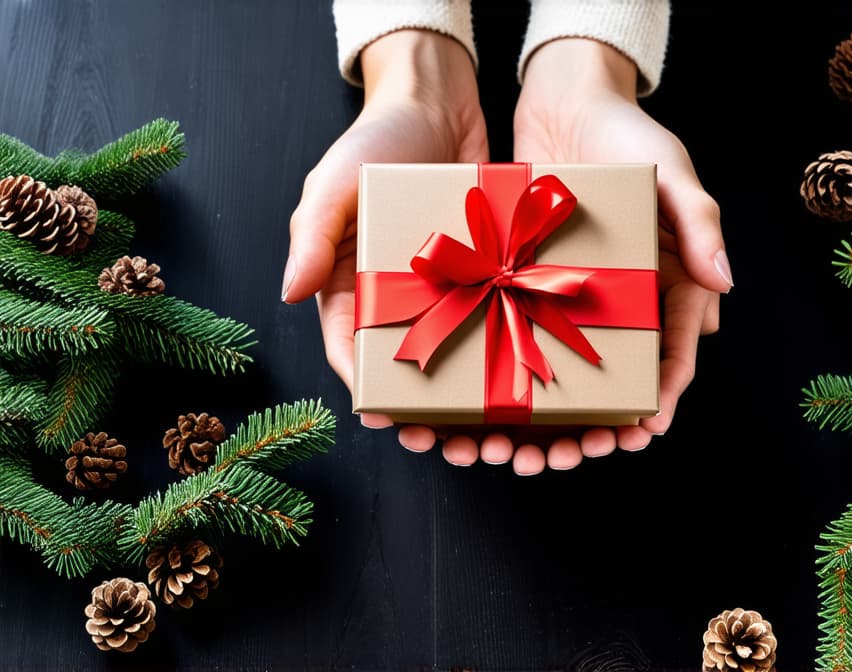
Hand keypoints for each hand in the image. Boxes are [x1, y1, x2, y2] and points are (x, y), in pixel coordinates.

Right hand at [283, 29, 486, 423]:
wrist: (438, 100)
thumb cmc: (376, 138)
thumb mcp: (335, 183)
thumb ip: (313, 235)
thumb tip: (288, 291)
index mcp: (346, 281)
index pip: (347, 346)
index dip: (364, 387)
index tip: (386, 418)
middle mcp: (392, 291)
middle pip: (403, 363)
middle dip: (419, 407)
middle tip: (441, 443)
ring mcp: (440, 285)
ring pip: (450, 352)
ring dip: (462, 392)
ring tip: (485, 429)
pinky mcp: (482, 271)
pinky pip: (490, 318)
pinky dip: (501, 348)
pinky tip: (522, 378)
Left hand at [500, 38, 729, 470]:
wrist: (566, 100)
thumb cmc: (631, 133)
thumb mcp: (674, 173)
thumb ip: (700, 225)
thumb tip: (726, 284)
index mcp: (669, 281)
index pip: (672, 353)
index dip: (661, 397)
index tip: (642, 432)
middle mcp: (626, 296)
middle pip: (617, 377)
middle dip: (597, 422)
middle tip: (570, 455)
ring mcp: (579, 292)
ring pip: (568, 369)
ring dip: (548, 414)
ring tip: (519, 448)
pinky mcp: (534, 280)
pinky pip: (525, 334)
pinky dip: (511, 369)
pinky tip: (485, 402)